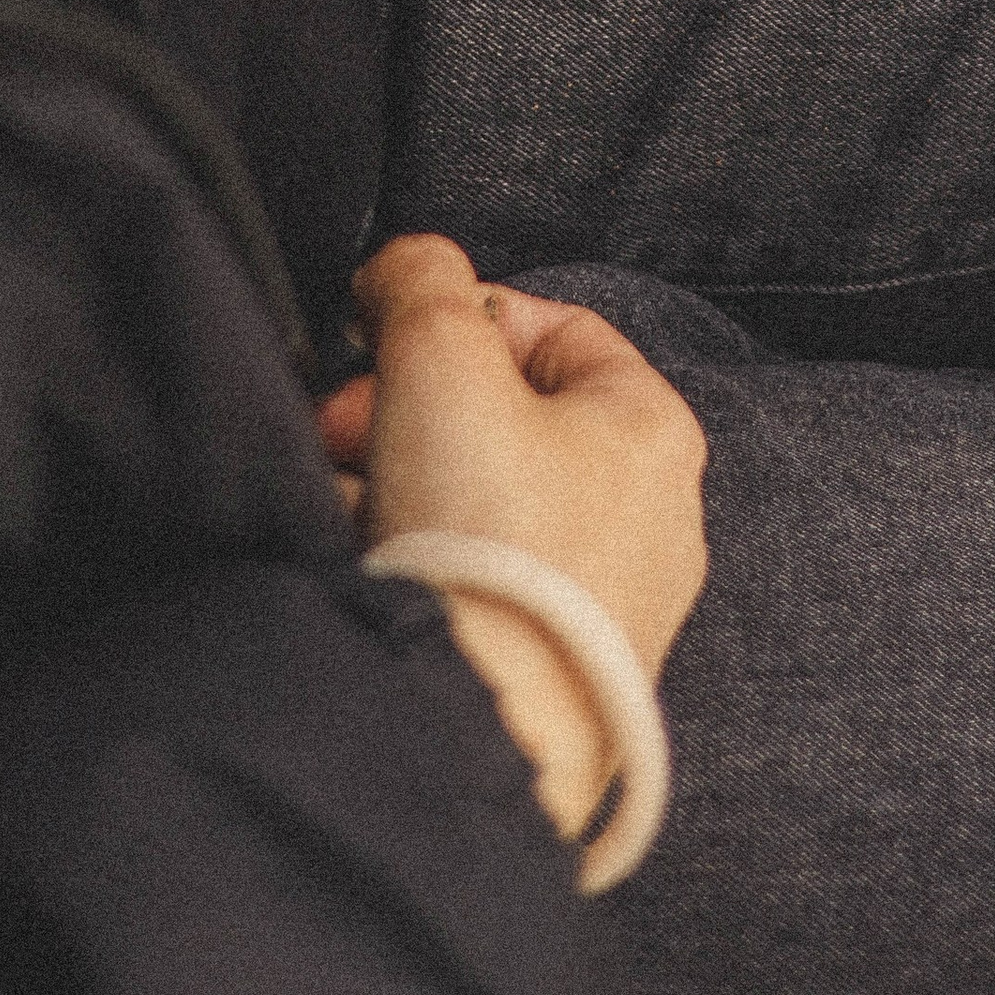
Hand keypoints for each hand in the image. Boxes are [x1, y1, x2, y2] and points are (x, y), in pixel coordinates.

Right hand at [318, 235, 708, 838]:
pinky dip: (421, 563)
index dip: (452, 320)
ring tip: (345, 502)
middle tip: (342, 428)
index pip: (549, 326)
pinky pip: (481, 582)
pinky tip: (367, 567)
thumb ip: (423, 281)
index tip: (381, 344)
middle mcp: (652, 512)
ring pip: (483, 499)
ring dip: (399, 483)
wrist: (474, 728)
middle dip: (405, 409)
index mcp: (651, 424)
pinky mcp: (563, 669)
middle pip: (506, 416)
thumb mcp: (438, 357)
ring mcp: (612, 600)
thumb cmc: (482, 543)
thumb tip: (407, 266)